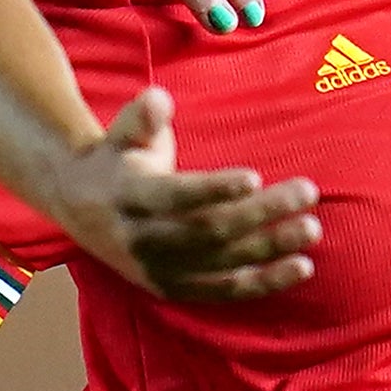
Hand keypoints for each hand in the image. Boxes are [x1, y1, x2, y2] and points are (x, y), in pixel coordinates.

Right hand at [48, 87, 318, 302]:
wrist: (78, 207)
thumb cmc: (118, 158)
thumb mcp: (122, 131)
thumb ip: (143, 115)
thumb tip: (158, 99)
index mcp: (127, 196)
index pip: (174, 197)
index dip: (215, 189)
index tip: (255, 177)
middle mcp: (141, 240)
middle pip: (208, 231)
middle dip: (261, 213)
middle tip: (307, 192)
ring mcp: (157, 270)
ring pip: (222, 264)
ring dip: (271, 248)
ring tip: (312, 228)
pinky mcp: (173, 289)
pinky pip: (225, 291)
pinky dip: (265, 282)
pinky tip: (302, 268)